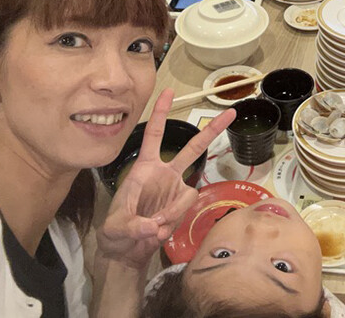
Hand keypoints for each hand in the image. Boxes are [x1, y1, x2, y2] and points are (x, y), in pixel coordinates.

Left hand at [97, 90, 234, 268]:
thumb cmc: (115, 232)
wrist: (126, 252)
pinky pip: (185, 210)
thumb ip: (132, 225)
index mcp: (144, 167)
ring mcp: (176, 191)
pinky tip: (157, 232)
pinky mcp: (182, 208)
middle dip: (212, 130)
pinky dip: (171, 222)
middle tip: (230, 112)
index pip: (153, 134)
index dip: (160, 113)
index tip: (169, 92)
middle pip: (192, 148)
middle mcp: (164, 174)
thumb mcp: (114, 227)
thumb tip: (154, 226)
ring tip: (153, 226)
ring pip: (189, 192)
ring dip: (171, 211)